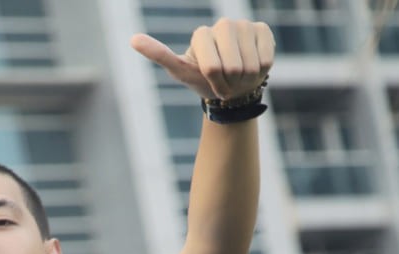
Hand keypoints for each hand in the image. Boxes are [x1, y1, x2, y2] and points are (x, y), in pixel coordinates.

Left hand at [131, 18, 274, 103]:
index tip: (209, 80)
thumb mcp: (180, 71)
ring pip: (251, 65)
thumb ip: (159, 55)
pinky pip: (266, 59)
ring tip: (238, 75)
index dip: (214, 83)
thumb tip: (132, 39)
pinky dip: (261, 70)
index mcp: (201, 34)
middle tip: (225, 80)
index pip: (212, 68)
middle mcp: (223, 24)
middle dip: (230, 82)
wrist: (232, 84)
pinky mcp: (263, 30)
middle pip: (233, 67)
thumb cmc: (202, 78)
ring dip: (246, 79)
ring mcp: (244, 25)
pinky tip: (254, 65)